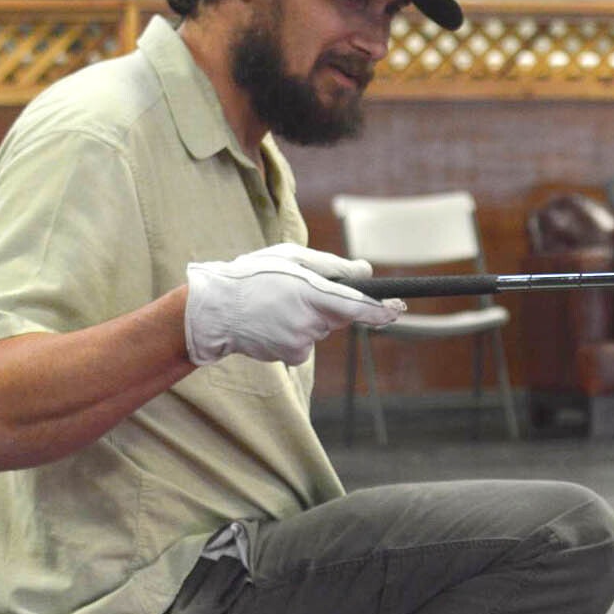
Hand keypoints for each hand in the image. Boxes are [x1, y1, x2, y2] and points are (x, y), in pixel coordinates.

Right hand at [184, 243, 404, 365]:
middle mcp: (309, 321)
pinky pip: (307, 343)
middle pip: (340, 315)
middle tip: (299, 291)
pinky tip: (275, 322)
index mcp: (311, 292)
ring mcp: (300, 341)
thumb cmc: (254, 276)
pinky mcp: (291, 356)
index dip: (380, 310)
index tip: (398, 309)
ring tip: (278, 304)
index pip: (357, 306)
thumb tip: (365, 270)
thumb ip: (332, 266)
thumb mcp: (291, 258)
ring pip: (321, 329)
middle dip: (331, 304)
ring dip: (309, 317)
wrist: (214, 311)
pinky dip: (297, 333)